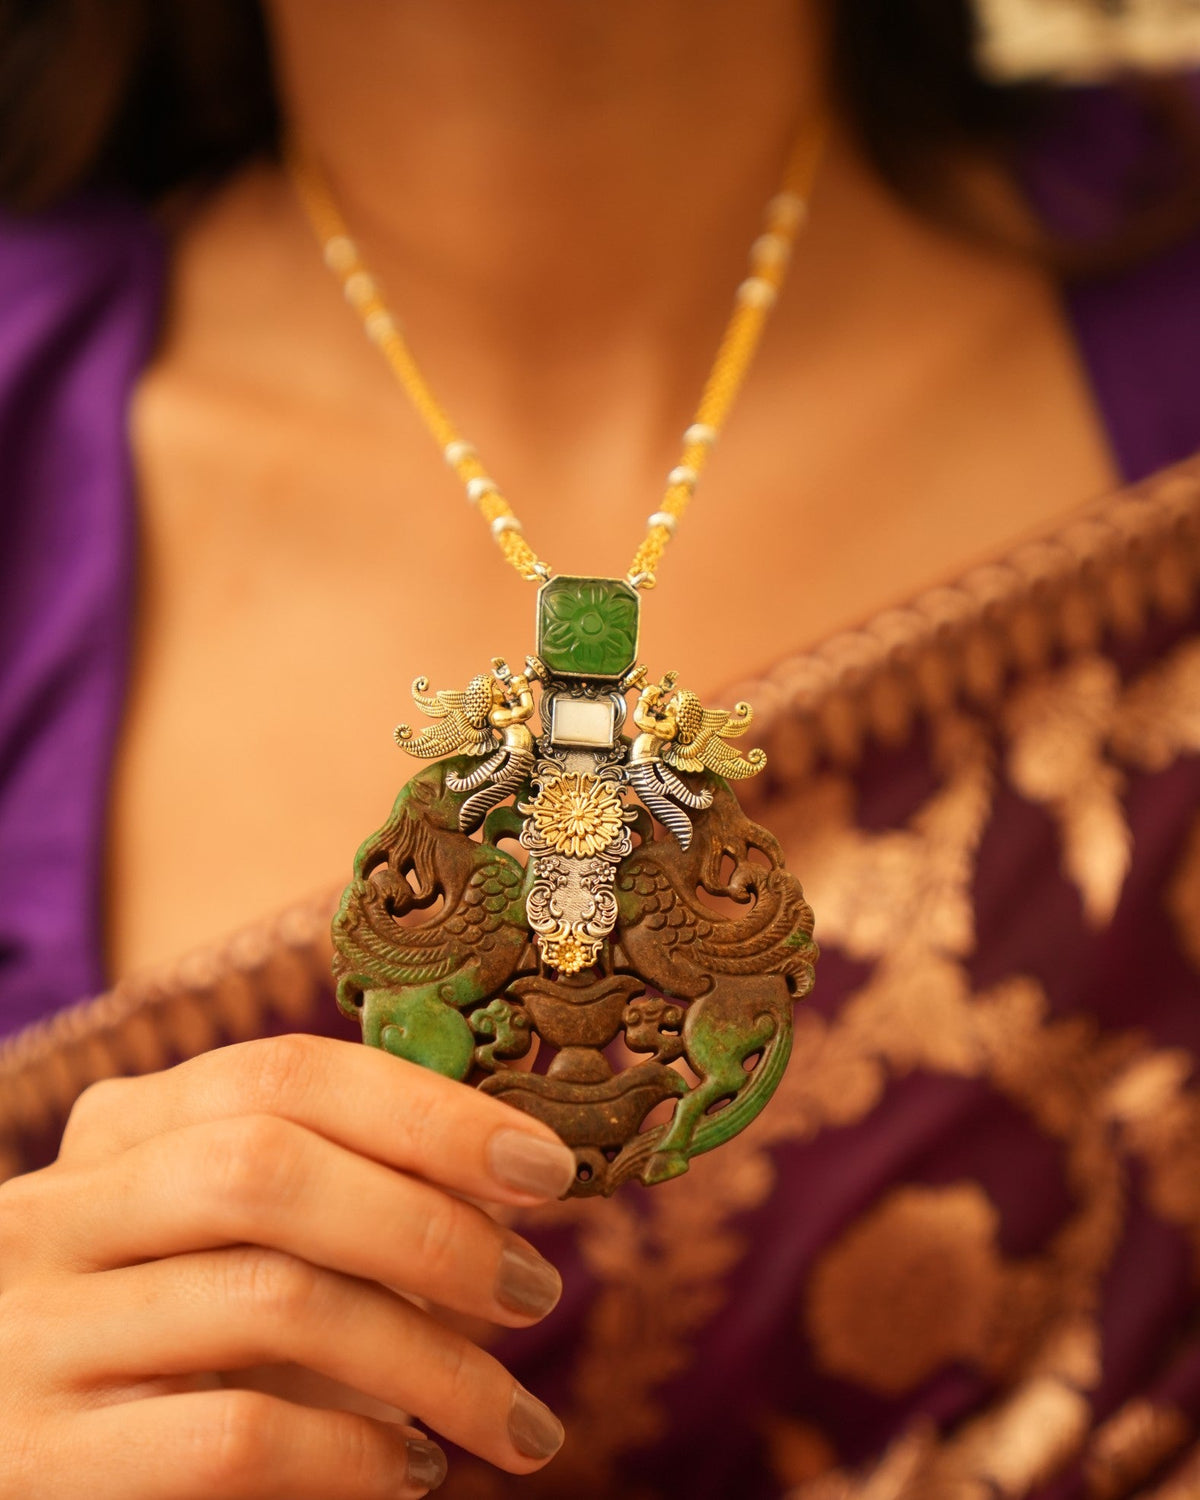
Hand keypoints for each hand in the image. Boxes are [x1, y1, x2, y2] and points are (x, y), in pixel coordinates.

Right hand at [0, 1034, 575, 1497]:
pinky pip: (234, 1439)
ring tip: (509, 1413)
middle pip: (269, 1169)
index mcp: (117, 1133)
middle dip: (431, 1228)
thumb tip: (502, 1173)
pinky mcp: (34, 1461)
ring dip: (429, 1360)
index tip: (544, 1167)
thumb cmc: (160, 1343)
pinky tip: (412, 1471)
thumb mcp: (220, 1244)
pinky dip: (354, 1455)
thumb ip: (327, 1190)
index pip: (284, 1073)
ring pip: (272, 1302)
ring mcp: (30, 1334)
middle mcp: (56, 1212)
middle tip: (535, 1292)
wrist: (12, 1452)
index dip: (426, 1111)